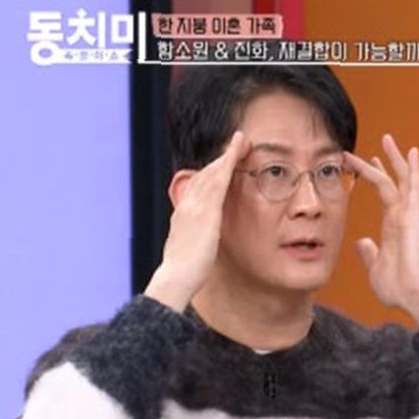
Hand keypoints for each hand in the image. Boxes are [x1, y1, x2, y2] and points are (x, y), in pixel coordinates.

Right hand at [145, 131, 249, 311]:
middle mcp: (188, 205)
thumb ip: (198, 240)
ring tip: (241, 141)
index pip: (198, 187)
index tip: (222, 163)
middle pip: (205, 174)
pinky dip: (227, 162)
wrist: (176, 277)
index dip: (211, 172)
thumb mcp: (191, 250)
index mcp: (184, 215)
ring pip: (212, 172)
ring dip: (227, 155)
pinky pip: (218, 179)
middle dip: (220, 159)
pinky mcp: (206, 210)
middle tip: (236, 143)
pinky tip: (237, 152)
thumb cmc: (185, 271)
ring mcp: (195, 206)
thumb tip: (201, 243)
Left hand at [345, 134, 418, 332]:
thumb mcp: (375, 269)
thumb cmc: (400, 289)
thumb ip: (369, 254)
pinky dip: (412, 170)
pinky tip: (411, 153)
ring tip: (387, 139)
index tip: (362, 164)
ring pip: (402, 180)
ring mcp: (409, 216)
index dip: (373, 177)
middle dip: (382, 163)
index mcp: (392, 228)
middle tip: (375, 143)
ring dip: (394, 159)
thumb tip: (362, 242)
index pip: (383, 195)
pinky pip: (413, 188)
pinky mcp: (414, 218)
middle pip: (392, 182)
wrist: (417, 297)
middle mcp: (402, 218)